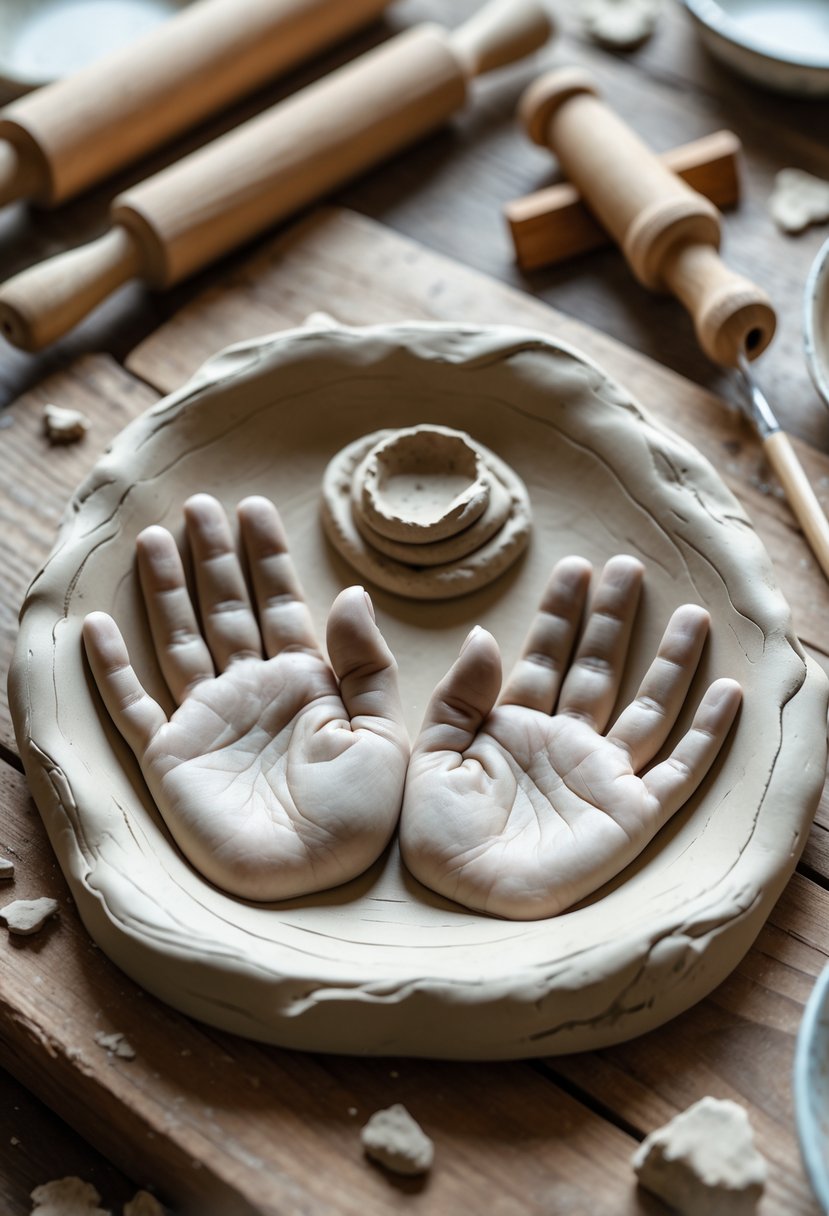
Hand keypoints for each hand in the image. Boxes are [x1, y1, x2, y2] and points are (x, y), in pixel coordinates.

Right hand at [83, 494, 408, 901]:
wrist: (315, 878)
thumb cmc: (359, 814)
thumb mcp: (384, 731)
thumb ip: (365, 663)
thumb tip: (348, 593)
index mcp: (306, 682)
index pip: (281, 603)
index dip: (266, 557)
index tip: (253, 509)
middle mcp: (252, 692)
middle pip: (226, 609)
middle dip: (213, 557)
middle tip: (198, 505)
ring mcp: (208, 721)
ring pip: (180, 639)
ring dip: (166, 590)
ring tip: (153, 538)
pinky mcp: (172, 757)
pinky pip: (134, 706)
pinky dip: (113, 669)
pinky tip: (97, 628)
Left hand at [399, 555, 740, 919]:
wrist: (466, 898)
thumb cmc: (440, 835)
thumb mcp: (431, 756)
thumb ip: (458, 698)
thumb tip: (483, 637)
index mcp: (514, 726)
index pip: (544, 657)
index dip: (561, 615)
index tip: (575, 569)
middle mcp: (564, 743)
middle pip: (597, 668)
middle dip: (612, 620)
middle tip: (628, 568)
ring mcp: (601, 776)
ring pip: (646, 706)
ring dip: (669, 663)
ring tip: (690, 615)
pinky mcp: (630, 814)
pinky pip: (678, 769)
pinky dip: (706, 733)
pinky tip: (728, 694)